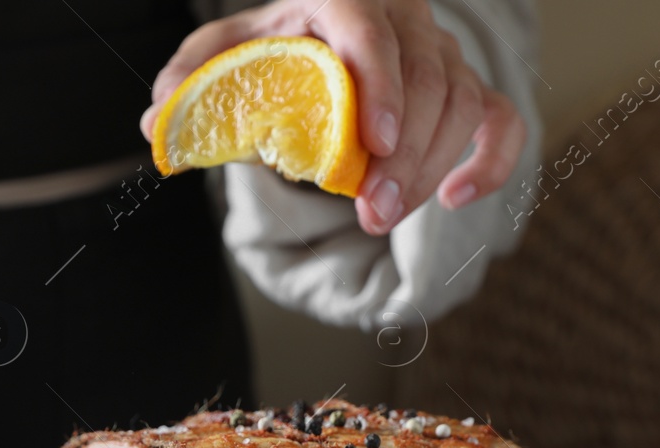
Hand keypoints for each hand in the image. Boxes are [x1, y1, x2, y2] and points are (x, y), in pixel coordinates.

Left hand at [141, 0, 527, 235]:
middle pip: (428, 77)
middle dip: (405, 153)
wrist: (315, 48)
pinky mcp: (467, 89)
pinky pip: (501, 120)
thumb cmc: (274, 53)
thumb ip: (193, 83)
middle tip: (372, 211)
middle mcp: (404, 17)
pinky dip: (491, 160)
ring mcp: (442, 53)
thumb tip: (157, 121)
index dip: (379, 84)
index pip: (369, 28)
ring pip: (464, 103)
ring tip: (384, 216)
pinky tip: (458, 198)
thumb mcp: (227, 59)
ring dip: (431, 168)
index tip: (375, 143)